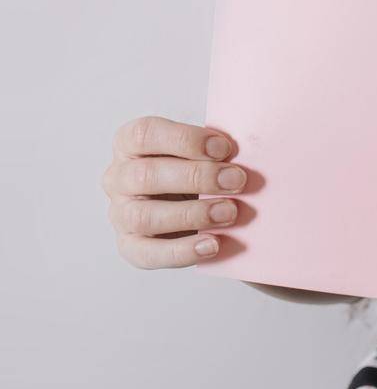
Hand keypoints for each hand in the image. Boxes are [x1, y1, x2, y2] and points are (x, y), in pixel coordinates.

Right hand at [101, 114, 246, 267]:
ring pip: (145, 216)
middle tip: (236, 180)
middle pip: (146, 176)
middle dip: (196, 178)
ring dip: (192, 215)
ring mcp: (120, 214)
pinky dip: (183, 251)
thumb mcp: (198, 148)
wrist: (189, 204)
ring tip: (229, 212)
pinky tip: (212, 244)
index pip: (145, 134)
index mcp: (129, 142)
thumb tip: (246, 153)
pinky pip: (150, 253)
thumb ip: (213, 147)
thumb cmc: (193, 166)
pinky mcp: (130, 247)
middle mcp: (118, 177)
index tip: (225, 148)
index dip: (186, 140)